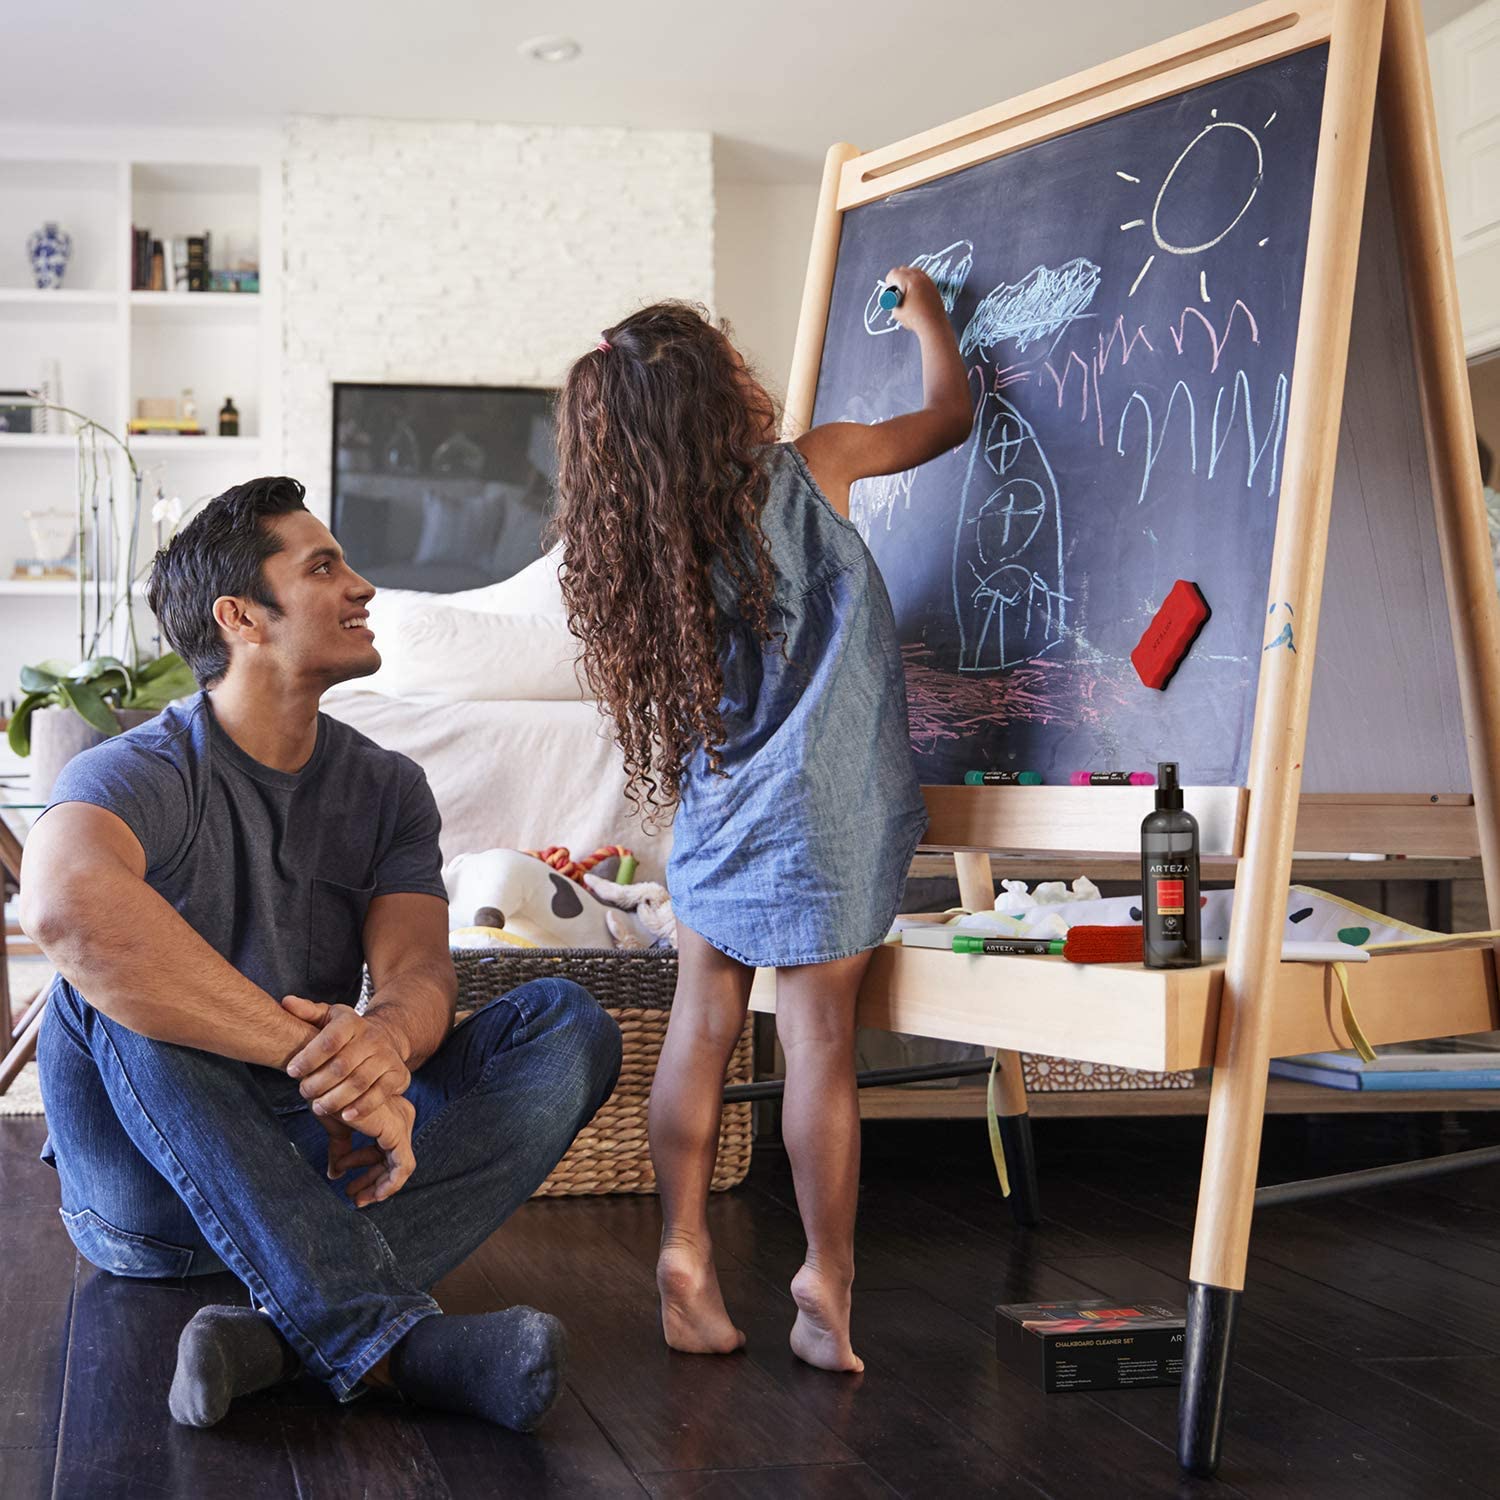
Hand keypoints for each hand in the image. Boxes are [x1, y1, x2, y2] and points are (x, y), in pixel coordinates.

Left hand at [282, 996, 410, 1129]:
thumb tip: (286, 1002)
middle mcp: (373, 1038)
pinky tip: (346, 1116)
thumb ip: (307, 1012)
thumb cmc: (348, 1033)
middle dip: (318, 1083)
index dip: (308, 1058)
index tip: (291, 1071)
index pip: (330, 1040)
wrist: (387, 1038)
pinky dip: (362, 1107)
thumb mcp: (330, 1018)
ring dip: (335, 1099)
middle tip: (303, 1092)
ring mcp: (387, 1057)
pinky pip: (380, 1094)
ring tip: (318, 1107)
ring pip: (359, 1082)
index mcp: (352, 1022)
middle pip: (342, 1066)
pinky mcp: (398, 1075)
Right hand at [318, 1092, 415, 1207]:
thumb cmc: (330, 1099)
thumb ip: (340, 1149)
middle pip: (392, 1160)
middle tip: (353, 1197)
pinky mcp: (397, 1132)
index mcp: (390, 1114)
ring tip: (355, 1197)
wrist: (326, 1086)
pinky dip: (389, 1184)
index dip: (366, 1170)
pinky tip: (372, 1194)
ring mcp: (402, 1124)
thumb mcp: (338, 1128)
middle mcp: (401, 1117)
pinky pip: (403, 1167)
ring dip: (378, 1186)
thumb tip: (335, 1174)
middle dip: (372, 1181)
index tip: (344, 1180)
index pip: (384, 1151)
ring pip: (399, 1168)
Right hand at [882, 265, 945, 329]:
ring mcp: (927, 280)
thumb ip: (892, 301)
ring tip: (905, 291)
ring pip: (913, 271)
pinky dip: (915, 281)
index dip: (889, 282)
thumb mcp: (897, 311)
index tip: (889, 290)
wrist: (933, 325)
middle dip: (897, 278)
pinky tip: (914, 292)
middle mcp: (919, 277)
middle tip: (896, 290)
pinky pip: (921, 276)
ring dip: (906, 278)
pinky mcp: (932, 285)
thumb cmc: (915, 319)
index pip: (894, 273)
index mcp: (909, 281)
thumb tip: (891, 296)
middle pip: (903, 269)